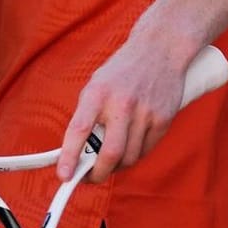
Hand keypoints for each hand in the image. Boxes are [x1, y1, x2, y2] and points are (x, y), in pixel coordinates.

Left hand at [56, 40, 192, 184]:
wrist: (159, 50)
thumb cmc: (122, 71)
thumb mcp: (96, 85)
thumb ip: (88, 114)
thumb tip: (78, 149)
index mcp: (98, 93)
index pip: (79, 129)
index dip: (70, 156)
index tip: (64, 175)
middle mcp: (121, 104)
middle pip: (110, 153)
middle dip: (97, 174)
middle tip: (89, 177)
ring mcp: (145, 113)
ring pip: (129, 157)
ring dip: (116, 167)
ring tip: (108, 162)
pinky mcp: (163, 120)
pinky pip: (145, 151)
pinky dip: (134, 157)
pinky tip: (128, 151)